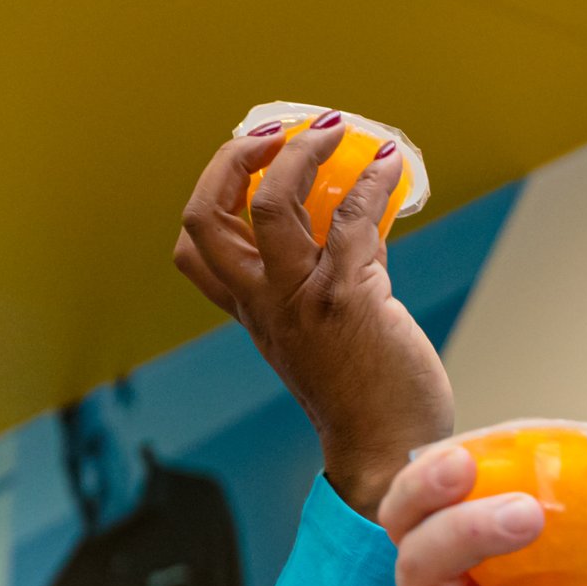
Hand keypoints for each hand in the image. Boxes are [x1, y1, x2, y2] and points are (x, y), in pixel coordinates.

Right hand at [174, 118, 452, 514]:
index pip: (195, 251)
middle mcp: (265, 303)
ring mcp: (301, 300)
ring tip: (339, 132)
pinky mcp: (348, 300)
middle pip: (206, 217)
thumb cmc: (371, 400)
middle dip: (234, 160)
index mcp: (254, 312)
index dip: (211, 194)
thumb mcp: (335, 333)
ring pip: (272, 205)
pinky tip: (389, 166)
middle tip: (278, 133)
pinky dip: (371, 183)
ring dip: (303, 155)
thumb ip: (338, 275)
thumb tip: (362, 217)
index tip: (250, 163)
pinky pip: (351, 221)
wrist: (391, 453)